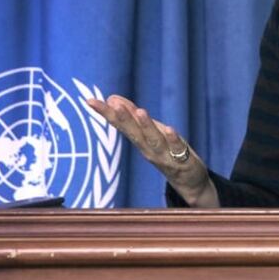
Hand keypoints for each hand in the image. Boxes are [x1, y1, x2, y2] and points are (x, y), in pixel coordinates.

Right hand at [85, 94, 218, 206]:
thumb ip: (131, 115)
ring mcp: (165, 155)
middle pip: (133, 132)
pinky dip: (172, 139)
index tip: (89, 101)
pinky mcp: (183, 160)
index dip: (105, 113)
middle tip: (110, 104)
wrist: (188, 181)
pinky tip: (169, 128)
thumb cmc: (166, 151)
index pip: (120, 124)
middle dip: (122, 118)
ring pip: (153, 140)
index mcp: (139, 140)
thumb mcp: (148, 132)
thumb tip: (112, 98)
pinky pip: (177, 149)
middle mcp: (148, 148)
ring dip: (146, 126)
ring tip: (140, 111)